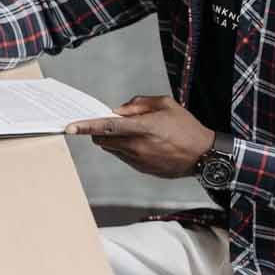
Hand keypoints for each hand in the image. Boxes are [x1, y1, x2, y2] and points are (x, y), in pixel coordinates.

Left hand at [63, 95, 215, 178]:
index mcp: (143, 128)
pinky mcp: (142, 170)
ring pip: (111, 149)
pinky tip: (141, 143)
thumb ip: (138, 104)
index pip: (107, 127)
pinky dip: (123, 149)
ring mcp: (139, 160)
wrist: (204, 156)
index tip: (70, 127)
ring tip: (132, 132)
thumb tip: (118, 110)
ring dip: (112, 140)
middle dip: (98, 131)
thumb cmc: (187, 128)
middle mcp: (137, 146)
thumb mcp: (166, 104)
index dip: (86, 126)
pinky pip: (123, 157)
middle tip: (107, 123)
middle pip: (102, 140)